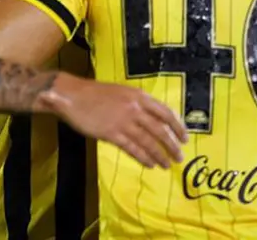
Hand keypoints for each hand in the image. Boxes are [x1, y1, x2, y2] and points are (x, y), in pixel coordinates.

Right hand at [42, 76, 187, 168]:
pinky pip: (132, 148)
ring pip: (148, 141)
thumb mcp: (121, 92)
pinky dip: (143, 157)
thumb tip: (153, 119)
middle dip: (172, 145)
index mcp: (138, 96)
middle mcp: (135, 108)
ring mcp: (123, 121)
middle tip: (179, 157)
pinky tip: (150, 164)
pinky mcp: (111, 133)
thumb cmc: (94, 93)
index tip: (185, 139)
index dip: (177, 127)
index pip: (165, 112)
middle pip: (160, 130)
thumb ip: (137, 104)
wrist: (71, 95)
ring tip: (166, 164)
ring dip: (159, 155)